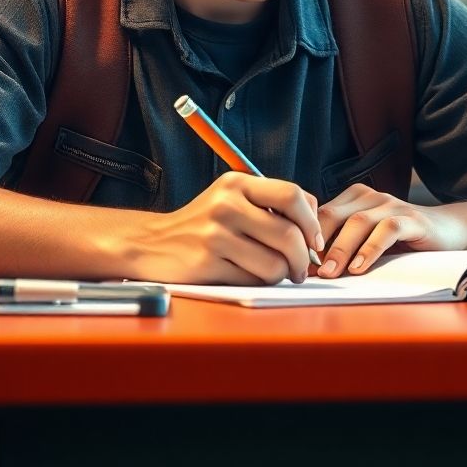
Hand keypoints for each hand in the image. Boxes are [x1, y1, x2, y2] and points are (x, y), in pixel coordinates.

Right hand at [136, 172, 322, 284]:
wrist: (151, 243)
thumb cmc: (203, 223)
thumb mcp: (232, 198)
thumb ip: (270, 203)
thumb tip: (315, 224)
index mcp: (237, 183)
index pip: (292, 194)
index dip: (312, 221)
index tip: (314, 240)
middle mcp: (226, 204)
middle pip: (289, 234)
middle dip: (303, 258)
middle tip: (302, 269)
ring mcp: (215, 234)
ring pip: (275, 263)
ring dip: (283, 275)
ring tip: (276, 273)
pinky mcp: (207, 263)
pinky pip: (253, 280)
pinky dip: (259, 283)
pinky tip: (250, 276)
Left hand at [315, 183, 466, 277]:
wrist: (449, 232)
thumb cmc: (402, 240)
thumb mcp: (367, 238)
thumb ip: (342, 244)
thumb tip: (308, 268)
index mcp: (355, 197)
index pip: (321, 212)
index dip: (306, 236)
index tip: (295, 260)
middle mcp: (371, 196)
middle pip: (334, 215)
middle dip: (318, 244)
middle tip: (307, 270)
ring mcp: (393, 205)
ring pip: (358, 222)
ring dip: (341, 249)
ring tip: (330, 273)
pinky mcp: (413, 219)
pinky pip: (387, 229)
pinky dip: (371, 249)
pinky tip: (360, 267)